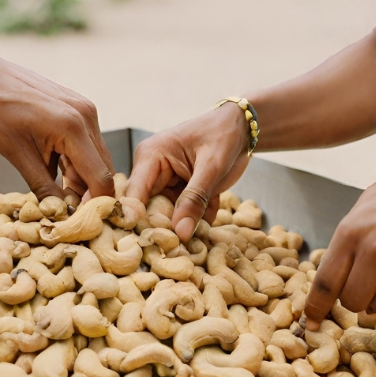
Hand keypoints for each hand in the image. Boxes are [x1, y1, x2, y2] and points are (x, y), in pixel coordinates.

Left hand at [0, 59, 115, 200]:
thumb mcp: (17, 155)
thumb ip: (43, 187)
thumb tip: (60, 214)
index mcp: (73, 127)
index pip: (101, 177)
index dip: (95, 204)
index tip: (82, 222)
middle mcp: (87, 116)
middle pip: (103, 169)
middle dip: (88, 193)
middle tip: (66, 211)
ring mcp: (85, 110)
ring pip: (96, 158)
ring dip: (81, 178)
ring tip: (56, 190)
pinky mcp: (80, 109)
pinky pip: (87, 144)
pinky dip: (75, 162)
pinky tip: (55, 168)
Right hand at [127, 104, 251, 241]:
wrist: (241, 128)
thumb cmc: (223, 135)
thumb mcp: (211, 167)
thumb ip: (195, 199)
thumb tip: (181, 233)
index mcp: (150, 157)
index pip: (134, 195)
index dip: (137, 222)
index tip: (150, 246)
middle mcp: (151, 171)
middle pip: (147, 210)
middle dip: (166, 229)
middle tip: (182, 249)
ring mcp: (164, 182)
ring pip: (165, 216)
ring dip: (184, 227)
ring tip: (199, 241)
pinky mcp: (177, 191)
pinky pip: (181, 214)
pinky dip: (196, 221)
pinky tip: (209, 226)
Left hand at [303, 149, 375, 328]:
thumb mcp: (369, 203)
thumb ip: (350, 236)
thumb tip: (336, 269)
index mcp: (352, 232)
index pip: (325, 282)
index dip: (315, 306)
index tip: (310, 322)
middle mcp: (375, 254)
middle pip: (352, 302)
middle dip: (358, 298)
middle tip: (372, 282)